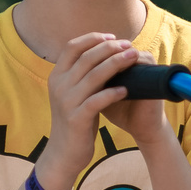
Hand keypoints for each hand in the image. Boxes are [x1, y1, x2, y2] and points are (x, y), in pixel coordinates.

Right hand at [37, 33, 141, 189]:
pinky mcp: (76, 119)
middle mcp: (59, 86)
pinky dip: (112, 93)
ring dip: (116, 64)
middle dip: (110, 48)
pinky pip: (97, 101)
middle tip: (129, 45)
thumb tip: (103, 52)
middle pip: (86, 58)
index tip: (113, 37)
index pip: (71, 47)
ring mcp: (66, 102)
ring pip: (93, 76)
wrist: (63, 152)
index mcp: (56, 76)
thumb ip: (82, 74)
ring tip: (134, 58)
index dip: (92, 38)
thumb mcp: (73, 93)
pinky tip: (127, 89)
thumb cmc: (75, 120)